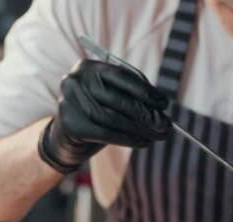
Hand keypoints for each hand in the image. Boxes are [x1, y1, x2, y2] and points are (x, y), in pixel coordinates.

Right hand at [38, 60, 171, 173]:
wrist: (66, 140)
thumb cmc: (96, 115)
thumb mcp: (112, 101)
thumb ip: (132, 97)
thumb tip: (161, 107)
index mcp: (87, 67)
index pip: (120, 76)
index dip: (144, 90)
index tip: (164, 103)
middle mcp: (74, 80)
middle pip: (117, 98)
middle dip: (145, 113)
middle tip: (166, 124)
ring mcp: (69, 102)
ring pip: (112, 117)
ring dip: (140, 128)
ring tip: (159, 135)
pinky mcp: (70, 124)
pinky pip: (105, 133)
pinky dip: (128, 139)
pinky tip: (144, 142)